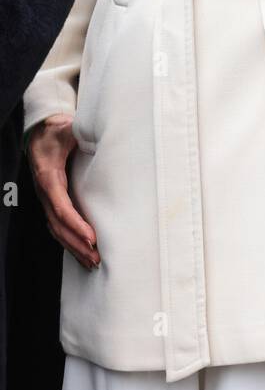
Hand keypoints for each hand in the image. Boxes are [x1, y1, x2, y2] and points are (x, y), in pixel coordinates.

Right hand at [28, 114, 99, 270]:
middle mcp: (45, 192)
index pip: (62, 207)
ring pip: (57, 229)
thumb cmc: (56, 129)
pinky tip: (82, 251)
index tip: (92, 238)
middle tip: (96, 258)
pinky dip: (69, 240)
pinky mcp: (52, 200)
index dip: (76, 224)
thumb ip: (78, 132)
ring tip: (92, 262)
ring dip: (74, 247)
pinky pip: (58, 224)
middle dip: (77, 243)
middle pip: (59, 225)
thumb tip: (99, 134)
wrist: (40, 129)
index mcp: (49, 177)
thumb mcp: (67, 128)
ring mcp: (47, 198)